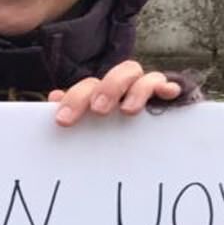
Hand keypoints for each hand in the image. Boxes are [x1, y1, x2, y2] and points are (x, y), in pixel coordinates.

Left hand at [48, 61, 182, 125]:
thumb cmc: (109, 137)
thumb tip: (54, 97)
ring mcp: (145, 90)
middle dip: (107, 89)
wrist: (146, 149)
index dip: (74, 99)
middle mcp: (124, 88)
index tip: (63, 120)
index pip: (88, 87)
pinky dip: (168, 86)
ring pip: (141, 77)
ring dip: (135, 90)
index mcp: (103, 93)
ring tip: (128, 110)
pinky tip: (169, 93)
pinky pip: (168, 86)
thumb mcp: (89, 129)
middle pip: (116, 75)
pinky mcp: (165, 99)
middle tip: (99, 110)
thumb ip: (74, 112)